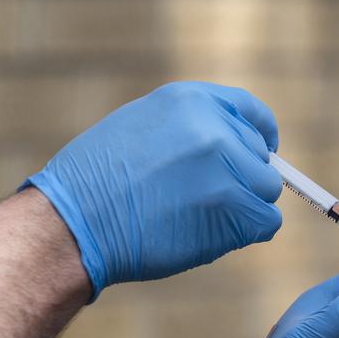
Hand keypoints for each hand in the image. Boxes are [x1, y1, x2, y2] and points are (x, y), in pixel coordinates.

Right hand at [24, 82, 282, 299]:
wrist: (72, 222)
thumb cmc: (93, 185)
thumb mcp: (139, 128)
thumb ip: (187, 131)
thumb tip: (229, 151)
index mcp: (189, 100)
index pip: (249, 111)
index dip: (260, 135)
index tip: (263, 152)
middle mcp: (213, 127)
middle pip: (260, 158)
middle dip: (242, 181)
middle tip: (203, 203)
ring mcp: (226, 166)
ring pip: (265, 191)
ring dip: (242, 210)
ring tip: (197, 220)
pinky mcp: (233, 208)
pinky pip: (266, 222)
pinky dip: (246, 233)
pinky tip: (208, 237)